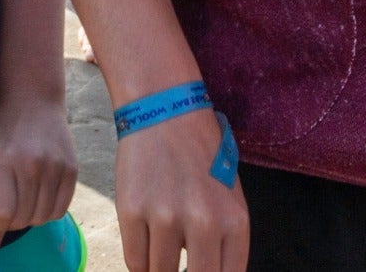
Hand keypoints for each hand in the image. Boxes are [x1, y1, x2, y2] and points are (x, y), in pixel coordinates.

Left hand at [0, 92, 77, 247]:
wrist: (32, 102)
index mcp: (1, 160)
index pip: (2, 213)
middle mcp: (30, 162)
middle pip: (23, 218)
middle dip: (10, 227)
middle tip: (4, 221)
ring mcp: (54, 164)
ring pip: (42, 216)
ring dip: (29, 220)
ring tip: (20, 211)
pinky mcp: (71, 167)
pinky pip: (60, 208)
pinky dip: (48, 213)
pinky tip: (37, 203)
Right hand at [112, 109, 246, 271]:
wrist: (166, 111)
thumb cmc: (201, 155)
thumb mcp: (228, 197)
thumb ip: (225, 240)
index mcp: (234, 220)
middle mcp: (203, 222)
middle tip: (179, 270)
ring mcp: (164, 218)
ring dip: (161, 270)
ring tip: (163, 254)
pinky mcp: (131, 212)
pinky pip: (135, 262)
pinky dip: (140, 262)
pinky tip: (147, 245)